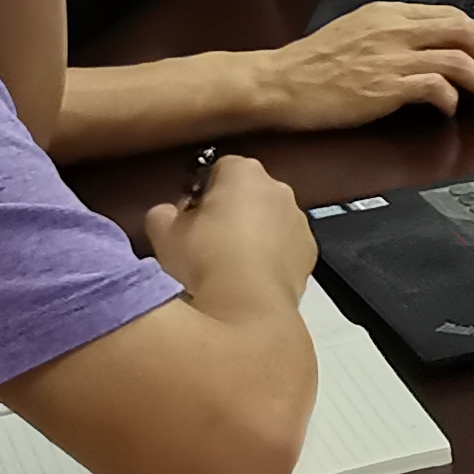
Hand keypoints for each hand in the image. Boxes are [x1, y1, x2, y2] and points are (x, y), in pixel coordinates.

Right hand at [142, 152, 313, 304]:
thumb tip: (170, 213)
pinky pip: (286, 245)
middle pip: (249, 192)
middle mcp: (279, 189)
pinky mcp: (310, 251)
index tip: (189, 215)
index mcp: (244, 173)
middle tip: (205, 240)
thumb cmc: (202, 260)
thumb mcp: (163, 233)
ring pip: (270, 219)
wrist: (245, 306)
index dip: (201, 190)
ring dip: (254, 233)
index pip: (220, 167)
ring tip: (229, 264)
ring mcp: (299, 220)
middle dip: (230, 210)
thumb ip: (163, 213)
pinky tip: (251, 278)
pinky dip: (272, 255)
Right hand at [255, 4, 473, 129]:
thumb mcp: (354, 32)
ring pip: (457, 59)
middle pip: (461, 30)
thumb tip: (425, 46)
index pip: (447, 13)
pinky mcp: (386, 86)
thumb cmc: (309, 65)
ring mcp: (391, 57)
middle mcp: (393, 29)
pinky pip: (435, 87)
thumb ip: (389, 33)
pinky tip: (450, 109)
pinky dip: (451, 98)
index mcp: (386, 12)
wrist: (277, 83)